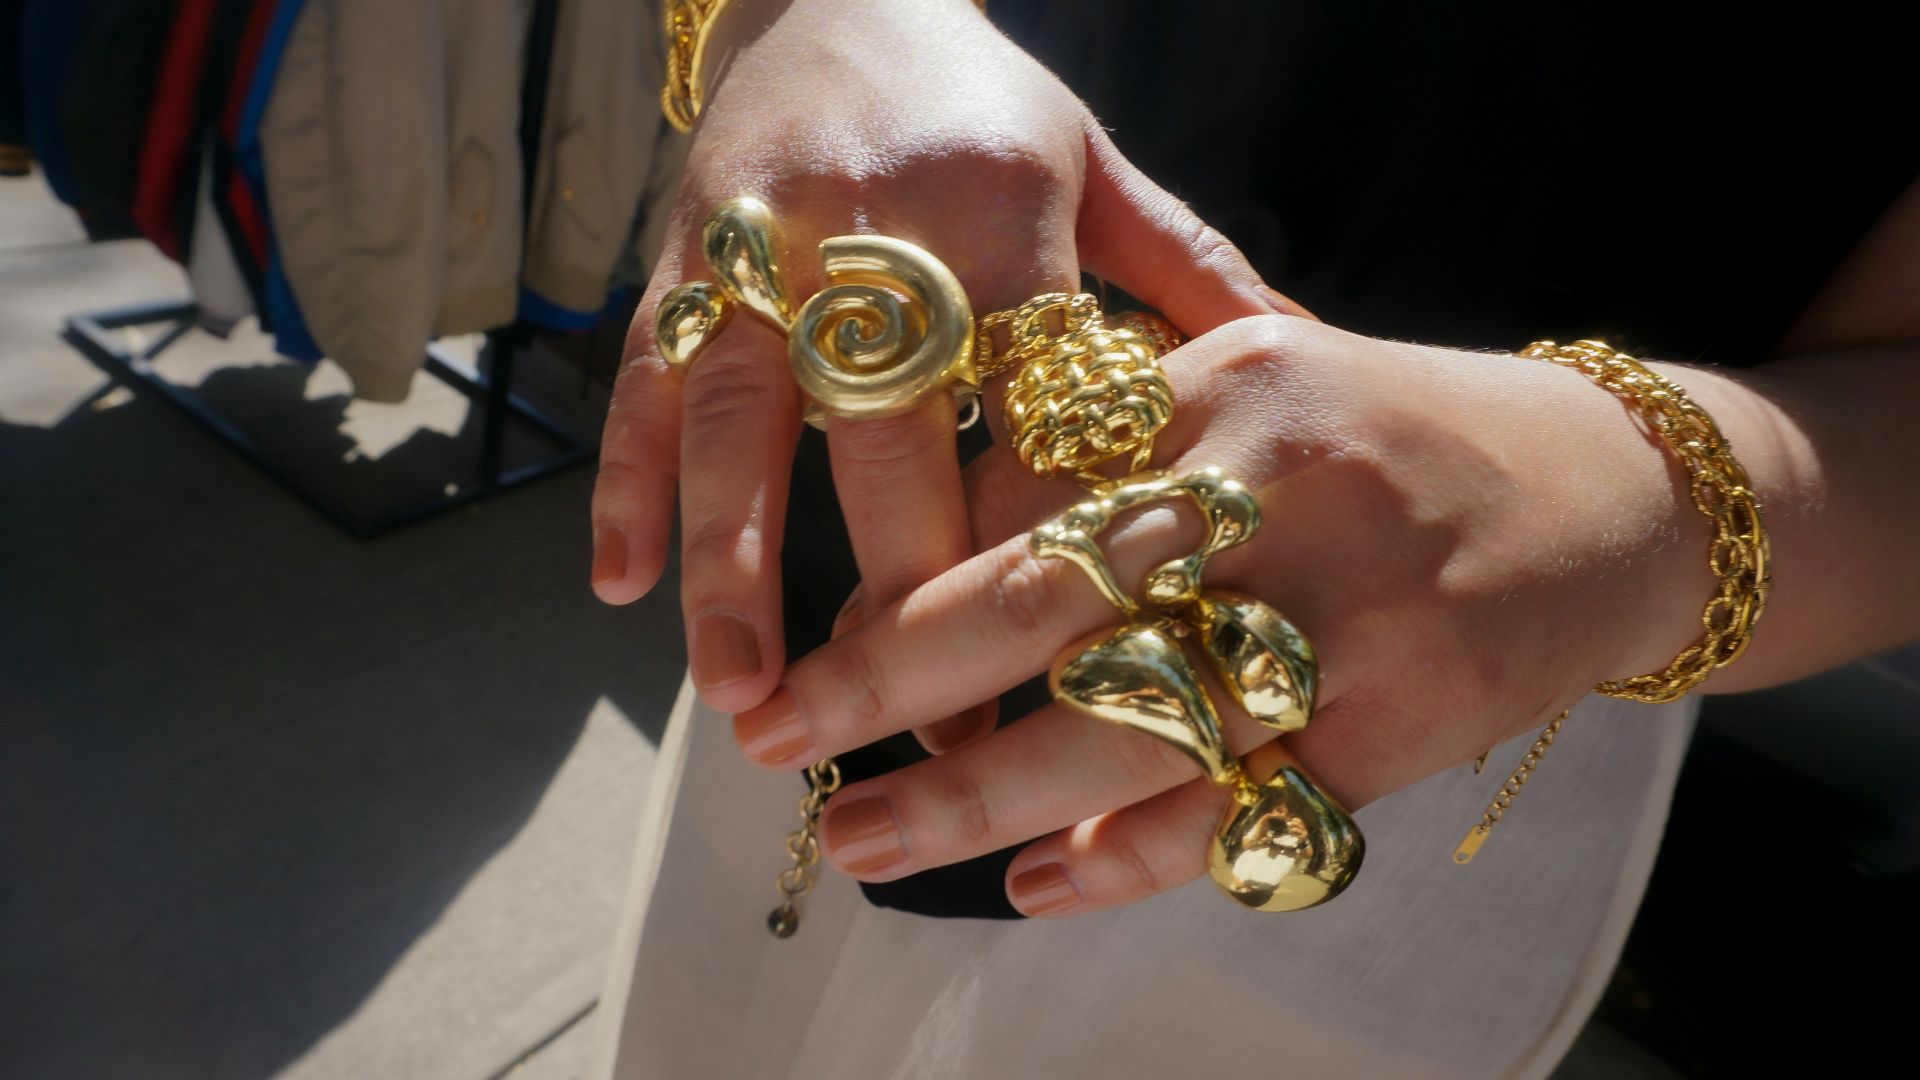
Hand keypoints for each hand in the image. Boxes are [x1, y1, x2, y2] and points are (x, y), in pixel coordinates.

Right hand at [589, 0, 1288, 740]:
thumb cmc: (982, 101)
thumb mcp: (1097, 164)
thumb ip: (1190, 266)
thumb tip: (1310, 352)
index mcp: (1002, 216)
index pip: (1032, 406)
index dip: (1050, 541)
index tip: (1075, 663)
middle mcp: (875, 234)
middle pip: (886, 435)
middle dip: (905, 596)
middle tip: (927, 741)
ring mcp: (761, 242)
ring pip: (739, 417)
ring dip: (733, 565)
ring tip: (743, 695)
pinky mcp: (678, 248)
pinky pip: (648, 376)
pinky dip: (627, 479)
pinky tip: (619, 584)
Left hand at [731, 315, 1723, 915]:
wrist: (1611, 497)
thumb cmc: (1390, 444)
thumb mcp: (1252, 393)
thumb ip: (1110, 455)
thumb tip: (936, 569)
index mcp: (1223, 383)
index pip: (1022, 489)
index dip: (900, 580)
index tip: (812, 649)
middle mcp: (1277, 486)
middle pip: (1046, 600)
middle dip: (886, 681)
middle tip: (775, 740)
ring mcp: (1346, 610)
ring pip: (1127, 722)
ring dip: (976, 797)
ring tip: (865, 842)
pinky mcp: (1405, 717)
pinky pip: (1242, 805)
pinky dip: (1130, 856)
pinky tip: (1042, 883)